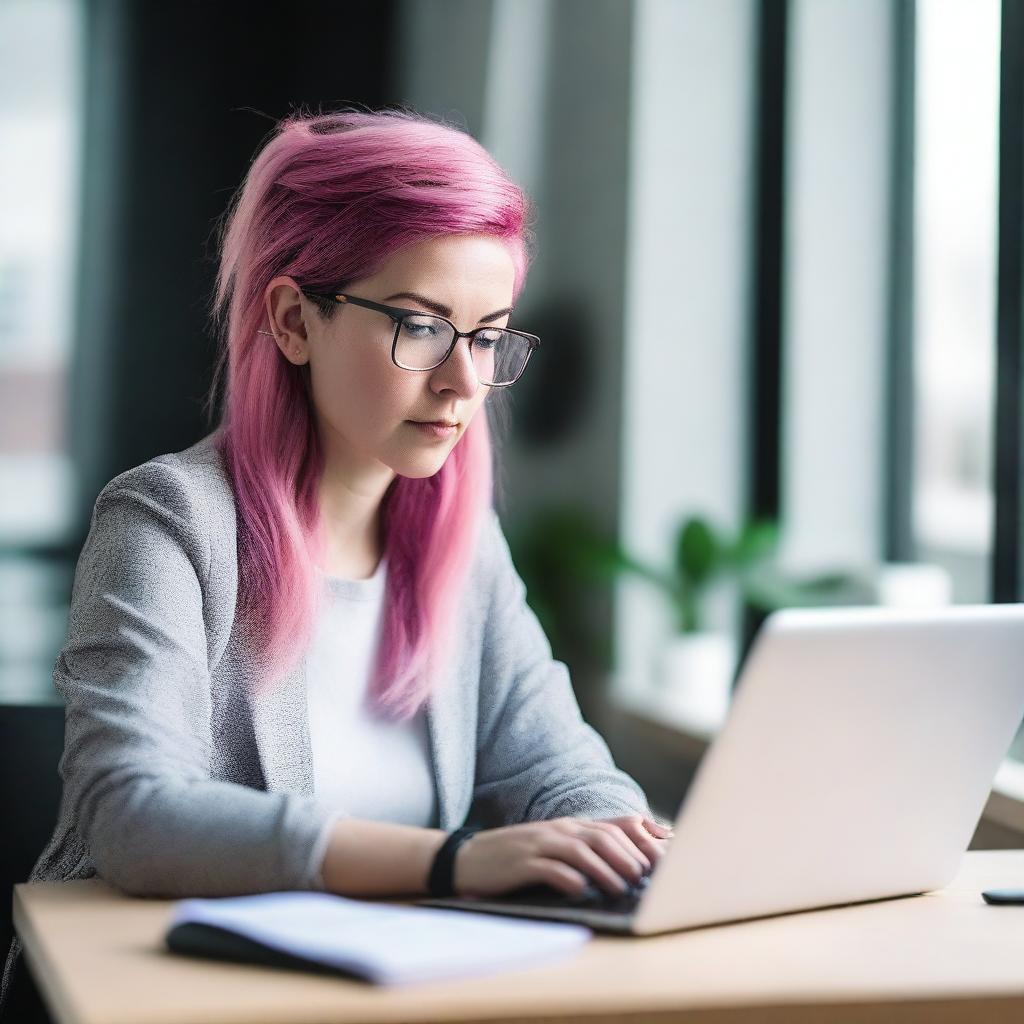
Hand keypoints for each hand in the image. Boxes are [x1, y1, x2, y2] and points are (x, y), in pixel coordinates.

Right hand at [452, 814, 673, 898]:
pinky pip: (548, 868)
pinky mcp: (520, 863)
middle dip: (627, 855)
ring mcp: (538, 844)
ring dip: (604, 868)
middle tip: (646, 876)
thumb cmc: (516, 859)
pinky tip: (580, 890)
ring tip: (622, 886)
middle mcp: (557, 831)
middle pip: (601, 836)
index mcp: (568, 827)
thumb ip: (583, 852)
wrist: (467, 858)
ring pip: (579, 851)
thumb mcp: (552, 848)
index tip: (662, 861)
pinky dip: (567, 878)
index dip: (640, 842)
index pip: (613, 828)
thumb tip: (624, 867)